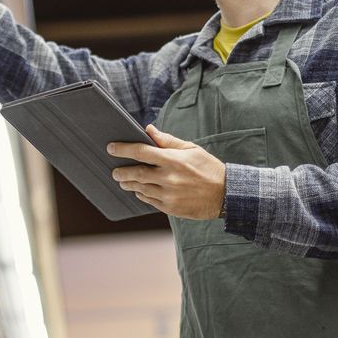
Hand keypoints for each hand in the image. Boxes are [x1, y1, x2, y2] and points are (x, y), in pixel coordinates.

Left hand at [108, 125, 225, 219]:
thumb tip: (149, 130)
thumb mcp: (191, 149)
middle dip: (122, 171)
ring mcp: (169, 194)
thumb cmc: (208, 168)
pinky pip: (149, 200)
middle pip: (136, 173)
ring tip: (123, 180)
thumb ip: (168, 140)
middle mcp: (169, 178)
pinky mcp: (171, 207)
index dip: (123, 149)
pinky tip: (139, 190)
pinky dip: (141, 194)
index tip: (111, 148)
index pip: (141, 152)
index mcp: (173, 160)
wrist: (226, 194)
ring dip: (129, 184)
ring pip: (141, 188)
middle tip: (115, 170)